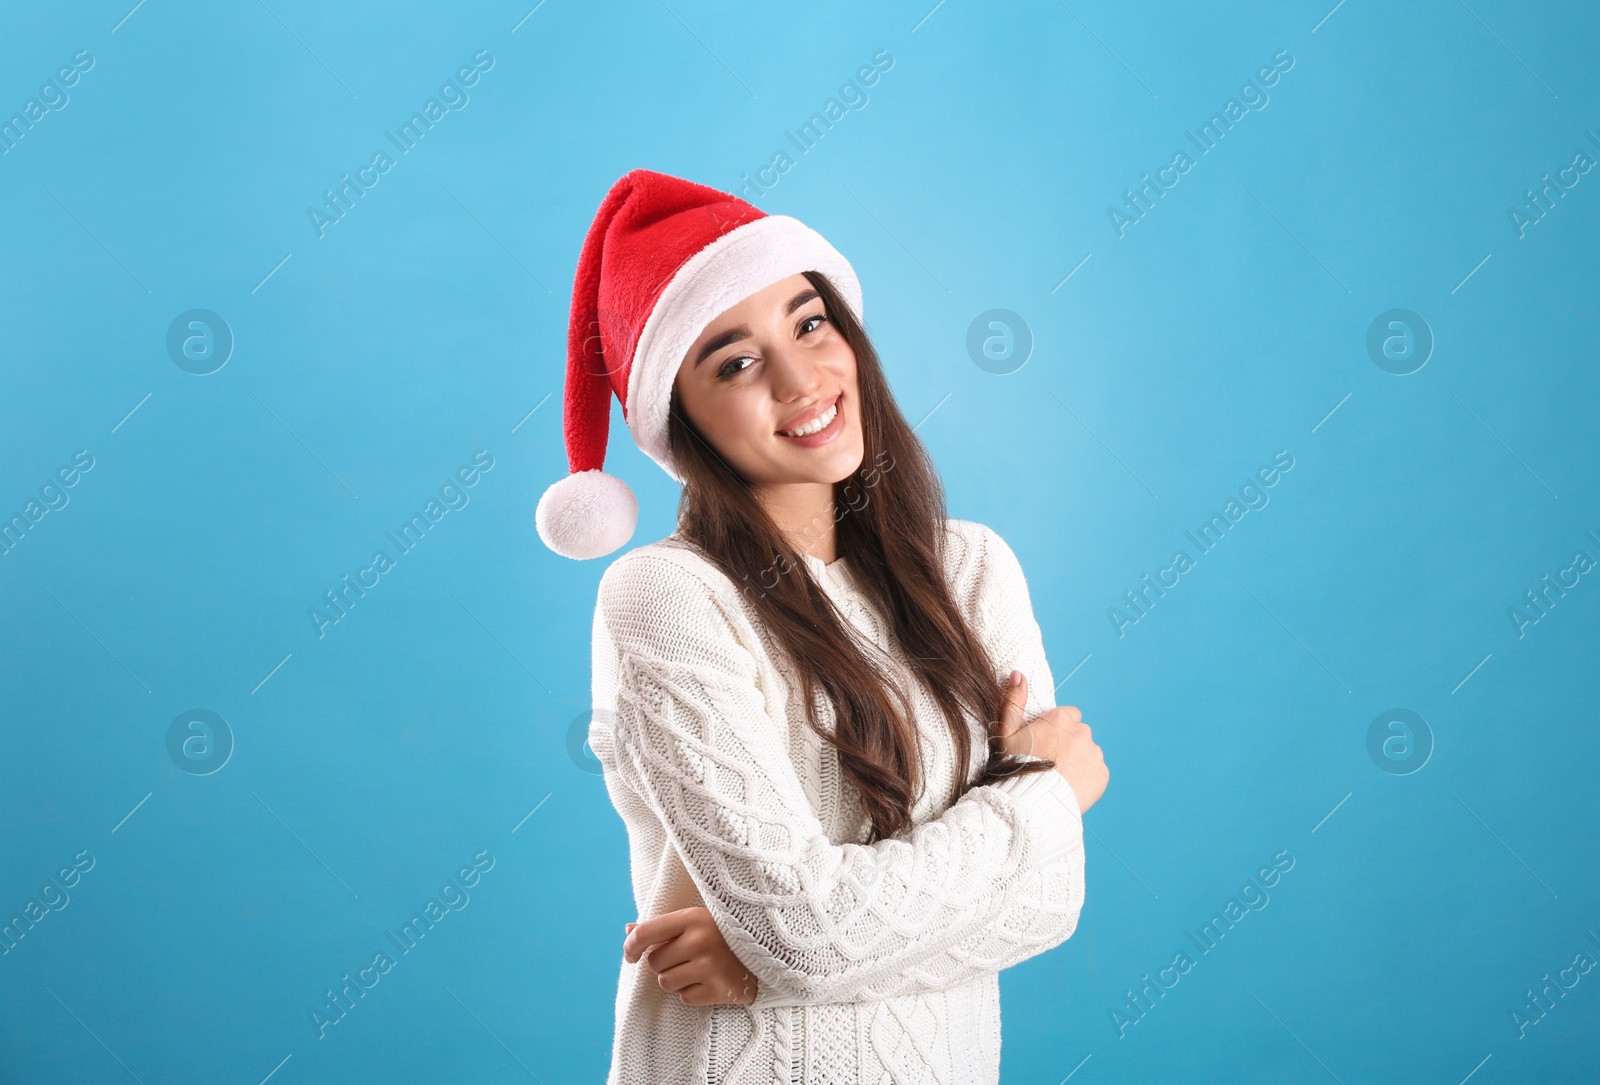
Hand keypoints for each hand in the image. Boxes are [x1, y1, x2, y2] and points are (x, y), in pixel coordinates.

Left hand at [622, 906, 757, 1006]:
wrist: (769, 951)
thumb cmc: (725, 932)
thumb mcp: (696, 920)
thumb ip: (662, 926)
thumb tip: (628, 930)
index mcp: (693, 917)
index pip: (646, 933)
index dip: (631, 946)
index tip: (631, 955)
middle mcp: (700, 941)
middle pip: (654, 962)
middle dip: (663, 963)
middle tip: (683, 957)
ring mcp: (710, 967)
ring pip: (666, 983)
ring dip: (675, 980)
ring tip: (696, 969)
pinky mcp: (718, 990)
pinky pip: (685, 998)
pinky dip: (692, 993)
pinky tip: (707, 980)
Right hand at [997, 670, 1108, 812]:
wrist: (1031, 803)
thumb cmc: (1014, 767)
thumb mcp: (1006, 733)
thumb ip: (1014, 701)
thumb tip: (1017, 674)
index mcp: (1061, 718)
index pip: (1067, 716)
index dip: (1054, 729)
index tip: (1044, 743)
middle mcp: (1082, 731)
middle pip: (1079, 733)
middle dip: (1068, 743)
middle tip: (1051, 761)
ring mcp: (1094, 753)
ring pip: (1088, 751)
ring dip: (1078, 759)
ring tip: (1059, 777)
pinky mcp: (1102, 774)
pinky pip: (1096, 771)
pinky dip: (1087, 777)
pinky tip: (1069, 786)